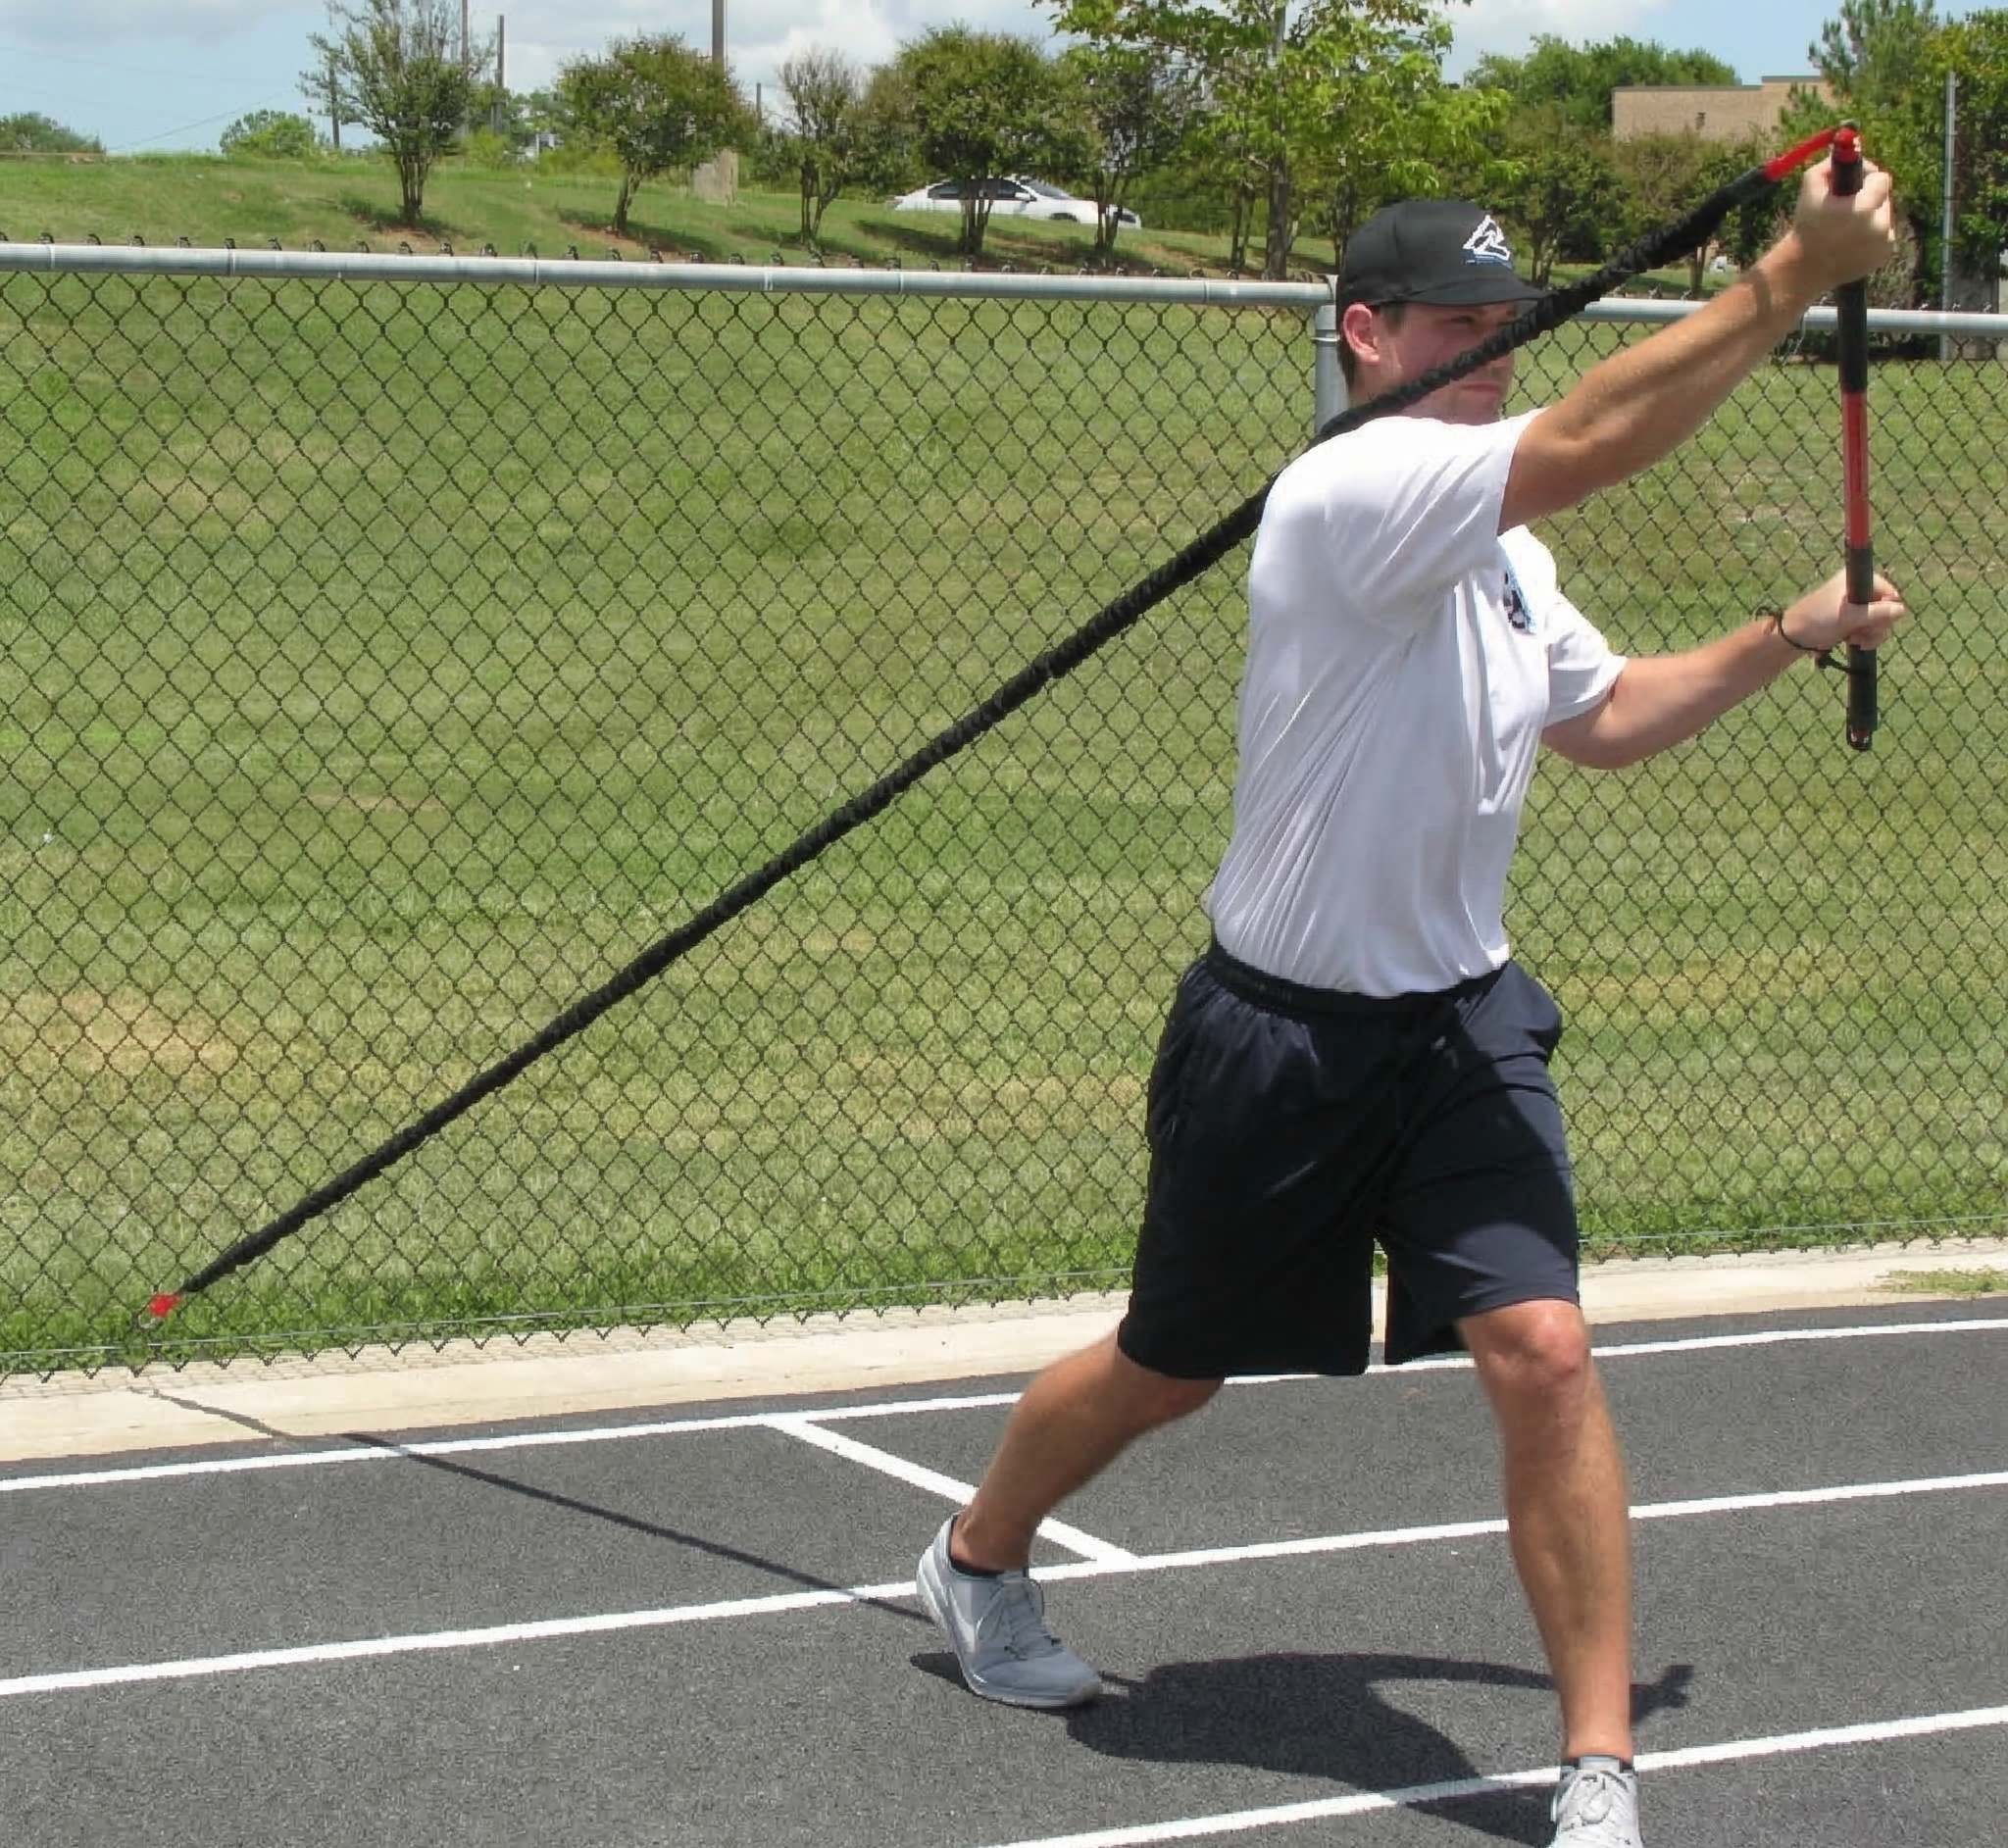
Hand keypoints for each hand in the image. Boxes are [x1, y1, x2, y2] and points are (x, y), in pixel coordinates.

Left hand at [1777, 568, 1907, 653]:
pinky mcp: (1852, 620)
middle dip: (1877, 624)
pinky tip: (1853, 641)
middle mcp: (1858, 590)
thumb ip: (1877, 613)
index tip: (1871, 620)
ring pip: (1881, 621)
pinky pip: (1871, 629)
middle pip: (1887, 608)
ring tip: (1854, 638)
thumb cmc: (1816, 621)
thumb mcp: (1848, 617)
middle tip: (1860, 631)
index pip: (1890, 592)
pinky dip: (1866, 637)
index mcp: (1856, 579)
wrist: (1791, 638)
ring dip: (1871, 633)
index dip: (1886, 610)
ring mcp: (1856, 606)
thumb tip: (1902, 610)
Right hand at [1785, 155, 1899, 291]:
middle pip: (1885, 197)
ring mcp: (1884, 242)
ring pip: (1885, 216)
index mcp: (1863, 208)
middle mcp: (1879, 226)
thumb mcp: (1810, 188)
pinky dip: (1872, 234)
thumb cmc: (1806, 226)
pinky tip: (1852, 241)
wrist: (1805, 269)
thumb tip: (1850, 143)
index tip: (1855, 183)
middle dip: (1869, 198)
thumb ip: (1831, 163)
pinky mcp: (1884, 254)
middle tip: (1848, 206)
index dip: (1867, 178)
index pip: (1882, 179)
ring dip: (1871, 215)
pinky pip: (1884, 234)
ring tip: (1848, 226)